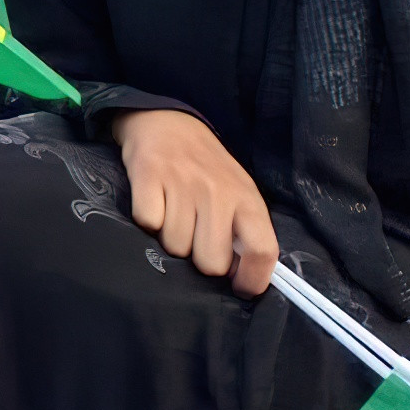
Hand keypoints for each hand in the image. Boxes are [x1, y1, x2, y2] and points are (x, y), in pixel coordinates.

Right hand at [114, 107, 278, 295]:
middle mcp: (217, 192)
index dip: (252, 279)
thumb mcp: (238, 193)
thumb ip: (244, 230)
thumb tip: (241, 276)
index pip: (262, 250)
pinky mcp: (148, 174)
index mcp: (247, 199)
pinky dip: (147, 221)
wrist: (167, 122)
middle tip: (196, 241)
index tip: (240, 288)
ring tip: (173, 218)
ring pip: (175, 246)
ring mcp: (182, 183)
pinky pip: (147, 223)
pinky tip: (154, 203)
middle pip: (211, 261)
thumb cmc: (207, 168)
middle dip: (200, 261)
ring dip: (171, 240)